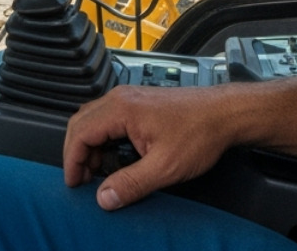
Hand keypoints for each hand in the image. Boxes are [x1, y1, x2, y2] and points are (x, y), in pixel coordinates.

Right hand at [62, 84, 248, 209]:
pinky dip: (101, 137)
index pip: (80, 133)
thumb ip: (131, 183)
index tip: (74, 183)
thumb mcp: (165, 167)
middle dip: (76, 153)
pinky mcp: (138, 103)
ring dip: (89, 145)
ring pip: (92, 119)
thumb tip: (104, 198)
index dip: (72, 160)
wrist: (224, 113)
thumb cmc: (200, 133)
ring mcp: (129, 98)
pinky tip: (112, 156)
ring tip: (96, 172)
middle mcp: (120, 98)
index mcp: (121, 109)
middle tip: (80, 179)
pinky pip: (107, 117)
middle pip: (81, 123)